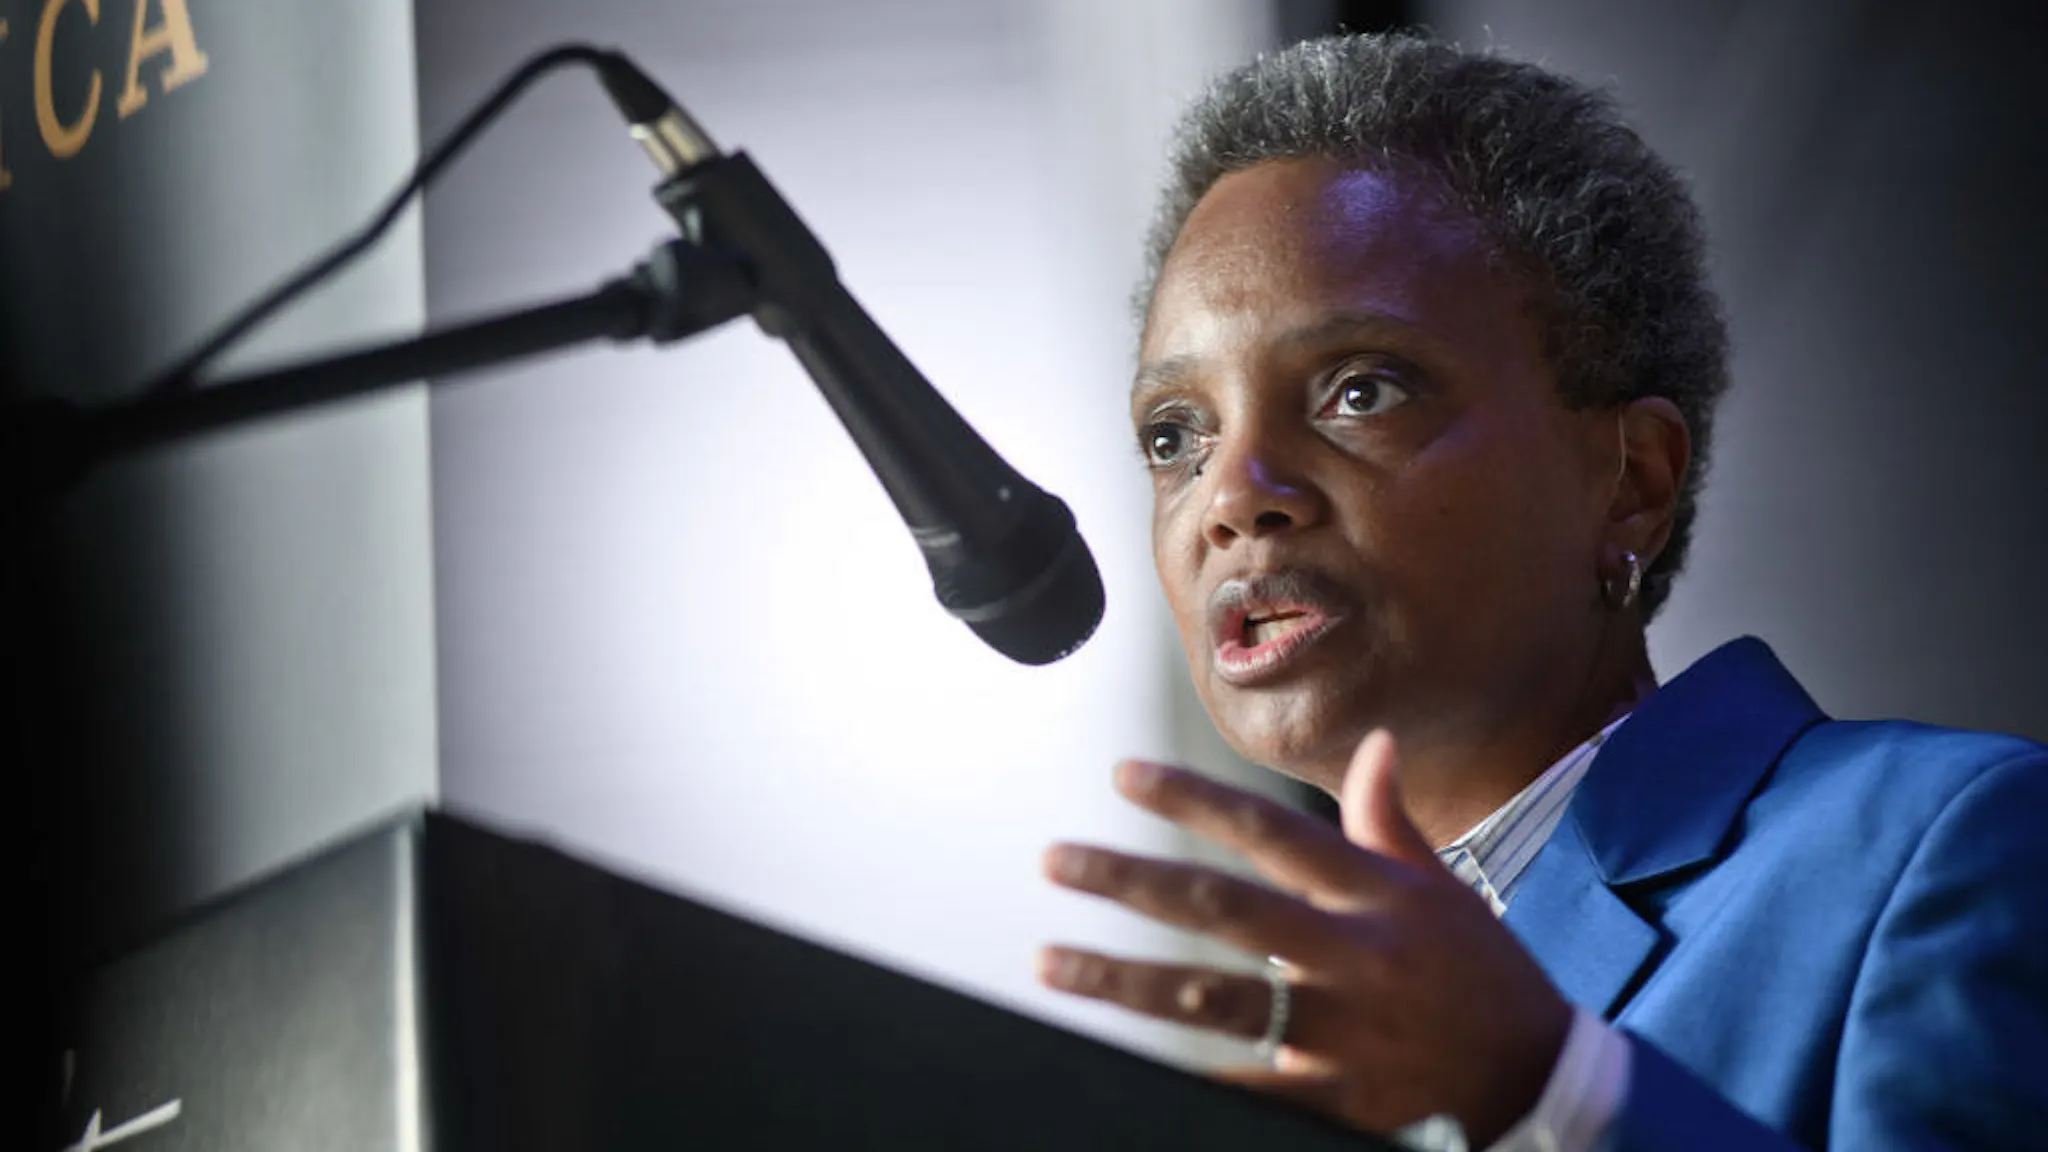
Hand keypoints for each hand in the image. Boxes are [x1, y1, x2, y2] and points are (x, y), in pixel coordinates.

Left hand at [1038, 730, 1572, 1145]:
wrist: (1541, 1079)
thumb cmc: (1481, 973)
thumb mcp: (1440, 888)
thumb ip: (1388, 820)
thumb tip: (1375, 745)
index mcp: (1374, 894)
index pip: (1269, 831)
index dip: (1194, 799)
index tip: (1123, 775)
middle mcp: (1353, 953)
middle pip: (1225, 908)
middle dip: (1133, 881)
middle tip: (1058, 860)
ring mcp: (1342, 1031)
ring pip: (1216, 998)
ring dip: (1126, 980)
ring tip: (1053, 962)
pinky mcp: (1339, 1099)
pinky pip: (1248, 1086)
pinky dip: (1189, 1075)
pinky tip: (1124, 1063)